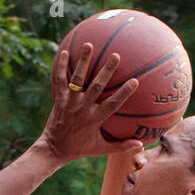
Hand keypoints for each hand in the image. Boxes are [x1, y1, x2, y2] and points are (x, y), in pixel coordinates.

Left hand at [40, 46, 143, 162]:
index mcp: (94, 119)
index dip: (124, 92)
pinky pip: (60, 80)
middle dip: (106, 71)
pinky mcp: (59, 99)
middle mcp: (82, 108)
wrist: (54, 149)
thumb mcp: (100, 149)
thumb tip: (140, 145)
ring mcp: (70, 102)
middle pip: (96, 86)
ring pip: (77, 79)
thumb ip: (120, 146)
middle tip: (116, 56)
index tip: (135, 81)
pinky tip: (64, 52)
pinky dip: (61, 67)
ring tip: (89, 45)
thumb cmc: (79, 149)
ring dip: (83, 61)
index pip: (112, 104)